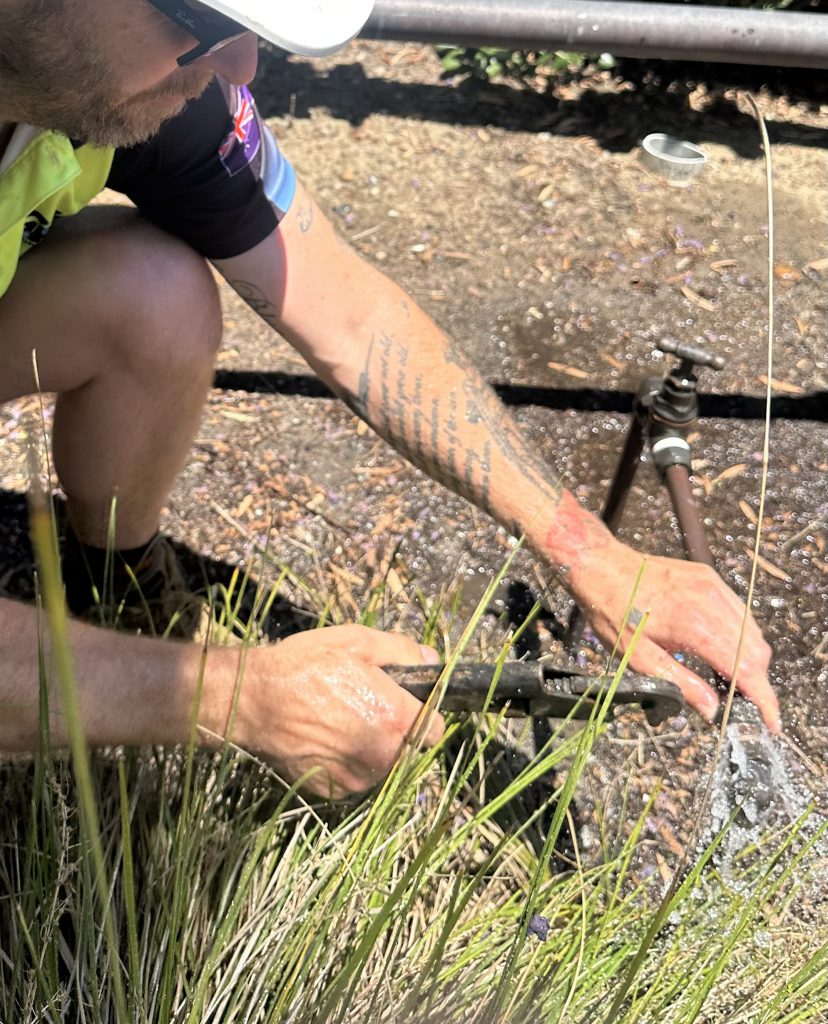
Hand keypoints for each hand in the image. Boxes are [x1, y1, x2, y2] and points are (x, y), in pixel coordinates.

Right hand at [213, 624, 444, 797]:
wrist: (254, 700)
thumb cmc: (306, 665)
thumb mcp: (358, 642)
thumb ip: (402, 651)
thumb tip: (433, 660)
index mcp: (396, 719)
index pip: (436, 730)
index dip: (425, 714)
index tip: (406, 704)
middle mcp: (383, 755)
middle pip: (410, 749)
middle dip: (396, 731)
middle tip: (366, 707)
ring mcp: (358, 778)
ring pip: (382, 766)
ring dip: (373, 749)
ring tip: (342, 722)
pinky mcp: (334, 791)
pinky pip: (355, 777)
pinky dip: (348, 762)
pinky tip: (327, 739)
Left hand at [571, 541, 778, 732]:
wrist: (601, 565)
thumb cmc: (613, 612)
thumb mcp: (637, 656)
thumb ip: (679, 683)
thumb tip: (712, 710)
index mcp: (694, 624)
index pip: (745, 668)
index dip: (763, 698)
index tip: (771, 722)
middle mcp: (711, 601)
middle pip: (756, 651)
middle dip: (755, 681)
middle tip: (739, 702)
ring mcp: (713, 585)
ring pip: (752, 631)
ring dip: (749, 659)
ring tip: (728, 678)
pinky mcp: (709, 577)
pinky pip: (739, 611)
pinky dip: (740, 635)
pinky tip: (721, 647)